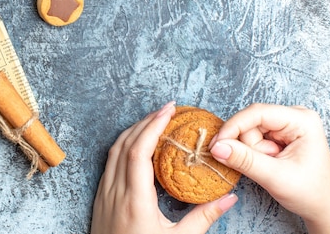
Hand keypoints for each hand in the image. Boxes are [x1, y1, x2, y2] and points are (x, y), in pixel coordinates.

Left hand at [91, 102, 237, 233]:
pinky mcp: (100, 199)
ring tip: (154, 122)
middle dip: (145, 122)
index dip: (153, 126)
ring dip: (133, 132)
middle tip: (167, 110)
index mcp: (133, 200)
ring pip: (113, 151)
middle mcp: (114, 192)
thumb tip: (230, 198)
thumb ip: (203, 218)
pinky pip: (109, 163)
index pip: (139, 150)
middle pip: (124, 144)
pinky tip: (138, 147)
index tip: (169, 110)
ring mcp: (103, 194)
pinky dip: (123, 147)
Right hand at [210, 103, 329, 233]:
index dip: (234, 127)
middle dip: (248, 146)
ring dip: (251, 152)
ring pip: (248, 130)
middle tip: (263, 166)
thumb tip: (217, 147)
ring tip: (269, 167)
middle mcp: (293, 116)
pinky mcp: (278, 133)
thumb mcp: (275, 177)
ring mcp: (285, 124)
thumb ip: (245, 160)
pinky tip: (266, 163)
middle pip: (250, 122)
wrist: (322, 206)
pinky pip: (251, 137)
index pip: (257, 113)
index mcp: (302, 120)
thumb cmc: (310, 193)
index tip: (216, 145)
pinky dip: (252, 153)